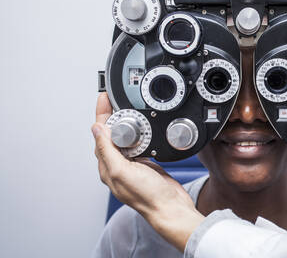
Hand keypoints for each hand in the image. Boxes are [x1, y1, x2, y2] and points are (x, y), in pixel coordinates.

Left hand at [91, 93, 203, 250]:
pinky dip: (139, 132)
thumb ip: (108, 150)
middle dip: (111, 115)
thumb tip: (97, 129)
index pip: (100, 135)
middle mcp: (118, 165)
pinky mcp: (146, 163)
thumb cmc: (148, 195)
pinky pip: (138, 143)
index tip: (104, 98)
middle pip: (111, 134)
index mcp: (108, 167)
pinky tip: (142, 127)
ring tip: (127, 107)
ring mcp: (132, 164)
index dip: (102, 115)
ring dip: (125, 122)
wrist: (171, 206)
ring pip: (125, 137)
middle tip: (114, 98)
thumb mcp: (122, 171)